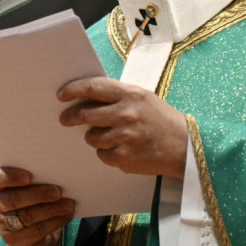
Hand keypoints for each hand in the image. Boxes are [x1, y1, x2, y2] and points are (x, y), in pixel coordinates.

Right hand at [0, 166, 74, 245]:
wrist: (28, 225)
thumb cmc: (30, 194)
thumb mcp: (27, 184)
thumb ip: (35, 178)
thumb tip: (55, 173)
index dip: (11, 177)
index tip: (29, 176)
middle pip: (13, 199)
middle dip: (37, 195)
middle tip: (58, 192)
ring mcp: (1, 223)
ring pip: (26, 217)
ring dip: (50, 210)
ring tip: (68, 204)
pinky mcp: (13, 239)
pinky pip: (36, 231)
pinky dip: (54, 222)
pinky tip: (66, 215)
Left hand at [58, 77, 187, 178]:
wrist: (184, 145)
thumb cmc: (160, 118)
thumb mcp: (142, 97)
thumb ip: (116, 95)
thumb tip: (85, 96)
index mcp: (130, 94)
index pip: (93, 87)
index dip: (72, 90)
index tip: (61, 95)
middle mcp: (126, 114)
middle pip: (85, 114)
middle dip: (71, 116)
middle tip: (65, 118)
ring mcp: (125, 137)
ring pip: (91, 137)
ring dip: (93, 136)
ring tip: (107, 135)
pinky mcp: (125, 158)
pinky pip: (102, 154)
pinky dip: (106, 152)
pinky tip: (120, 148)